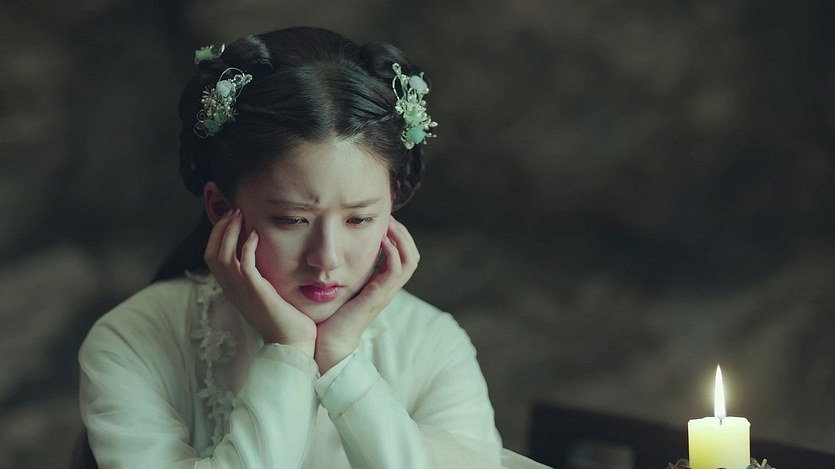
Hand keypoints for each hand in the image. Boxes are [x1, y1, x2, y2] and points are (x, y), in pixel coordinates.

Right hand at [204, 209, 316, 356]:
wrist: (293, 342)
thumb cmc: (284, 318)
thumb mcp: (265, 294)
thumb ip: (258, 276)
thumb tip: (261, 256)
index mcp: (232, 289)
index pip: (211, 257)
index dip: (218, 235)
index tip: (231, 218)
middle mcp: (232, 290)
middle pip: (211, 253)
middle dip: (221, 228)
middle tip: (234, 211)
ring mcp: (242, 292)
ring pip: (221, 256)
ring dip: (230, 232)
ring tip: (241, 216)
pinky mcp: (257, 292)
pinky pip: (244, 265)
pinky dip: (246, 247)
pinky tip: (255, 235)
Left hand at [314, 217, 419, 371]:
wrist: (327, 345)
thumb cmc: (327, 319)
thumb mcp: (335, 288)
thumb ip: (338, 272)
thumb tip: (326, 252)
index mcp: (379, 285)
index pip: (401, 255)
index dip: (397, 236)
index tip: (383, 219)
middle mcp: (386, 288)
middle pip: (411, 255)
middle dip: (403, 233)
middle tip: (389, 217)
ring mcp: (385, 292)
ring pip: (410, 260)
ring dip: (402, 238)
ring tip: (390, 223)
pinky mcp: (379, 296)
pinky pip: (397, 270)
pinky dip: (393, 252)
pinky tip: (382, 240)